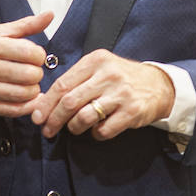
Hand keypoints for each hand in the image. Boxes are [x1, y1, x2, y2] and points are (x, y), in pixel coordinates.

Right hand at [0, 12, 52, 117]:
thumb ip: (25, 26)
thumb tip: (49, 15)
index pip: (30, 52)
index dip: (39, 56)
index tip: (34, 58)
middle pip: (30, 75)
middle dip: (36, 75)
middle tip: (31, 73)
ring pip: (25, 94)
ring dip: (33, 91)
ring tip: (27, 85)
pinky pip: (14, 110)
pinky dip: (26, 106)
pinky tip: (25, 99)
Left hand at [30, 51, 174, 139]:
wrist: (159, 85)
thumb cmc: (121, 78)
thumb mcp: (99, 69)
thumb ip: (75, 80)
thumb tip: (45, 102)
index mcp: (95, 61)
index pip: (62, 84)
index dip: (46, 104)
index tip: (37, 117)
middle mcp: (108, 75)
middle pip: (69, 102)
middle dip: (54, 120)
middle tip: (48, 130)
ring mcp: (121, 94)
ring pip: (84, 117)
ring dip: (74, 128)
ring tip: (74, 129)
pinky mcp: (132, 112)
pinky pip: (103, 130)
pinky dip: (95, 134)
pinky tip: (97, 130)